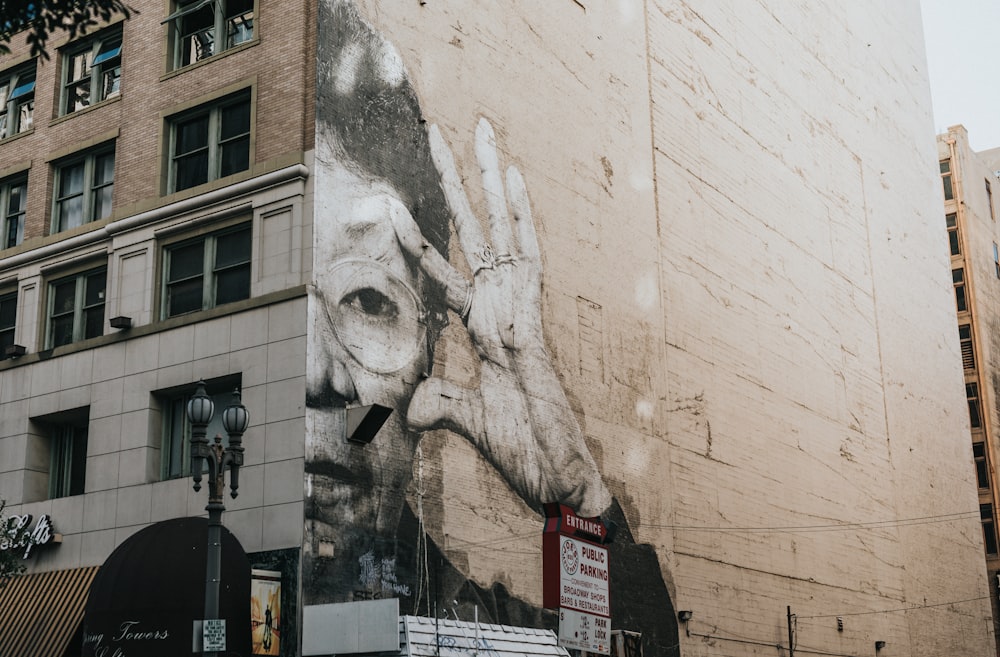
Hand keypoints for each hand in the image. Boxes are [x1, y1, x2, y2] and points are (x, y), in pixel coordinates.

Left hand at [395, 118, 611, 517]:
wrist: (559, 478)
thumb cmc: (524, 449)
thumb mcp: (465, 423)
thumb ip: (438, 404)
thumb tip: (405, 407)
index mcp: (484, 325)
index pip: (442, 271)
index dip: (418, 237)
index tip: (393, 203)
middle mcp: (501, 306)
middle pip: (473, 231)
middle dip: (456, 180)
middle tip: (440, 129)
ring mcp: (518, 309)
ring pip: (499, 231)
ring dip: (487, 180)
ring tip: (478, 132)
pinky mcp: (533, 321)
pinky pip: (526, 258)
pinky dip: (520, 217)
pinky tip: (512, 178)